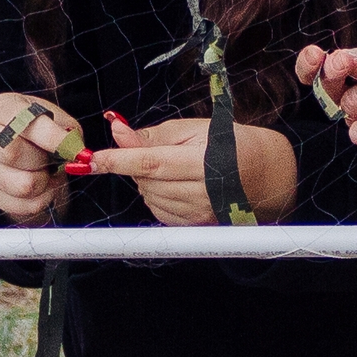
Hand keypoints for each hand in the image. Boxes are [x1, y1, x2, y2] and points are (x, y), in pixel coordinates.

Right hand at [0, 92, 81, 224]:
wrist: (27, 139)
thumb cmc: (44, 126)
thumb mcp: (59, 119)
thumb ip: (68, 134)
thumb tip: (77, 156)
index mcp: (3, 107)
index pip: (24, 126)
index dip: (54, 140)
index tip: (74, 150)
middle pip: (13, 155)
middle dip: (43, 160)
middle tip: (52, 158)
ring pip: (20, 186)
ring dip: (44, 183)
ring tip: (47, 172)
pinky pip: (20, 205)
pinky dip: (40, 200)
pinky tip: (42, 186)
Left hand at [83, 115, 297, 225]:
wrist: (265, 174)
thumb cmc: (229, 144)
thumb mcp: (193, 129)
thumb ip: (152, 134)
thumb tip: (115, 130)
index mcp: (202, 163)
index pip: (149, 163)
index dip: (117, 160)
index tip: (90, 159)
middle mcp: (202, 193)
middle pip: (145, 181)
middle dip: (135, 165)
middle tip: (155, 151)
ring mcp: (199, 214)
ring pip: (149, 196)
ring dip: (147, 181)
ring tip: (173, 168)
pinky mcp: (195, 227)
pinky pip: (158, 211)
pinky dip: (156, 195)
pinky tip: (175, 184)